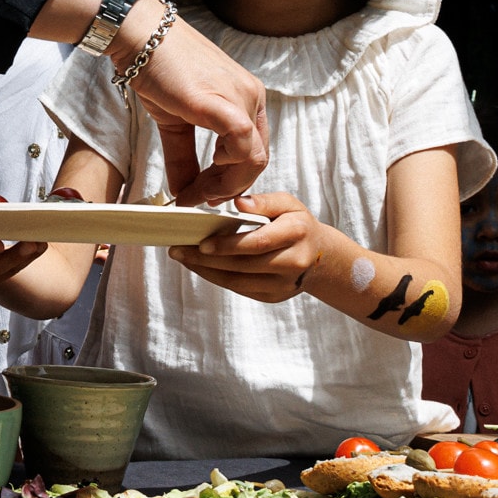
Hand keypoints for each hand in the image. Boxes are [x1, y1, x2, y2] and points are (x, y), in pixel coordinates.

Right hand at [117, 0, 269, 204]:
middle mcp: (251, 97)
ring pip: (252, 158)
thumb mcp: (175, 120)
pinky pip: (240, 144)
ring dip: (225, 185)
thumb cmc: (158, 69)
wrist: (141, 37)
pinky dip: (225, 168)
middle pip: (257, 159)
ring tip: (195, 193)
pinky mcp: (219, 102)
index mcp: (247, 98)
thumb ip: (183, 158)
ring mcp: (240, 98)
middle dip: (228, 188)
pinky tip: (203, 174)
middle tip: (198, 199)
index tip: (204, 194)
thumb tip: (182, 192)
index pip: (253, 150)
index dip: (232, 179)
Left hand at [167, 191, 323, 302]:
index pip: (258, 242)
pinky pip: (239, 289)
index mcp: (297, 233)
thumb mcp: (288, 204)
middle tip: (178, 250)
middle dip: (206, 259)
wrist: (319, 255)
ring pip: (238, 281)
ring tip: (182, 258)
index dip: (228, 244)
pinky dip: (216, 278)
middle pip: (244, 264)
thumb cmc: (296, 224)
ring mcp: (284, 283)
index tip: (201, 243)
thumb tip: (239, 203)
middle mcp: (294, 262)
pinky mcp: (274, 296)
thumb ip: (264, 201)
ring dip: (206, 270)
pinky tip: (199, 267)